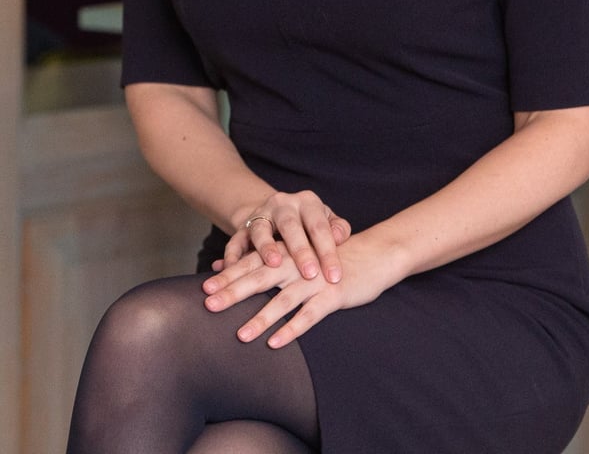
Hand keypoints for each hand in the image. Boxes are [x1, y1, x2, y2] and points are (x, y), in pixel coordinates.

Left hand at [203, 231, 400, 347]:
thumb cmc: (330, 259)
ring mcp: (315, 280)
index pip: (253, 262)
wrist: (374, 254)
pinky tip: (276, 343)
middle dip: (234, 291)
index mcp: (288, 254)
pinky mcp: (333, 295)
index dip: (229, 274)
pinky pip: (310, 315)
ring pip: (283, 300)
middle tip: (209, 304)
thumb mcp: (301, 256)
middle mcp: (298, 265)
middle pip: (260, 277)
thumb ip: (271, 261)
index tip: (204, 288)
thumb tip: (230, 266)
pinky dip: (292, 328)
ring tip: (240, 335)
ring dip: (261, 318)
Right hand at [225, 190, 350, 282]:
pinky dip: (233, 256)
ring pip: (261, 229)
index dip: (328, 251)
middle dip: (300, 251)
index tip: (335, 276)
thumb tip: (339, 238)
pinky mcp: (242, 227)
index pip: (319, 226)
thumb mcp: (327, 221)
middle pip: (291, 226)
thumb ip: (338, 229)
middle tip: (310, 274)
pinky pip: (235, 241)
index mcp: (307, 202)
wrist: (276, 214)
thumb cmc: (309, 224)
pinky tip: (232, 270)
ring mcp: (260, 214)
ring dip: (266, 247)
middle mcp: (283, 204)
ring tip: (273, 264)